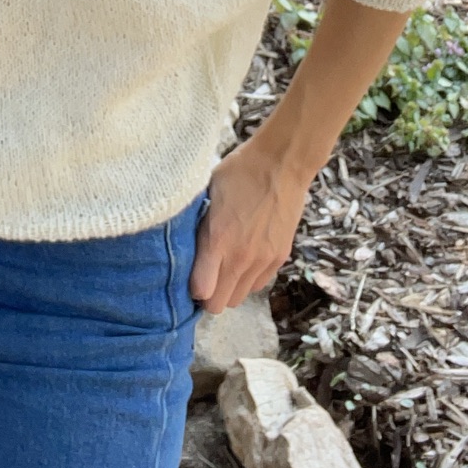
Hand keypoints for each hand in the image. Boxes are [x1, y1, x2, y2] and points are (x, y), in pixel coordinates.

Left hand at [189, 134, 314, 312]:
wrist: (281, 163)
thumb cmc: (238, 172)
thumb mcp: (207, 193)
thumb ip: (198, 226)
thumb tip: (185, 247)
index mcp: (217, 239)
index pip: (201, 291)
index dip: (191, 288)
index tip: (188, 275)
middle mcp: (241, 257)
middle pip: (220, 304)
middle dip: (209, 295)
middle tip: (205, 274)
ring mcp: (263, 260)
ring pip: (240, 297)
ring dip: (229, 287)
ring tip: (225, 264)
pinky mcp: (280, 258)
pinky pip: (258, 284)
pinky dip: (248, 279)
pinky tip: (244, 257)